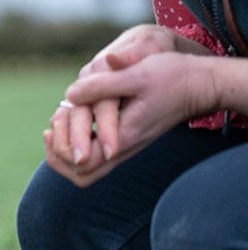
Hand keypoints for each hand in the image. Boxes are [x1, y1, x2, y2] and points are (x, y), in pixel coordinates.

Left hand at [46, 27, 219, 186]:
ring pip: (88, 169)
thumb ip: (103, 85)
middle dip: (58, 156)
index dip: (61, 148)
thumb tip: (71, 94)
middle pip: (82, 174)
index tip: (54, 123)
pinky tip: (70, 119)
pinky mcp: (124, 138)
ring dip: (64, 151)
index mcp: (124, 135)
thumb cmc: (171, 77)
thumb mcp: (136, 75)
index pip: (84, 162)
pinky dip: (75, 142)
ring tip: (54, 126)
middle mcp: (123, 147)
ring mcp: (124, 146)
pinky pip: (94, 154)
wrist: (199, 84)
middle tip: (50, 129)